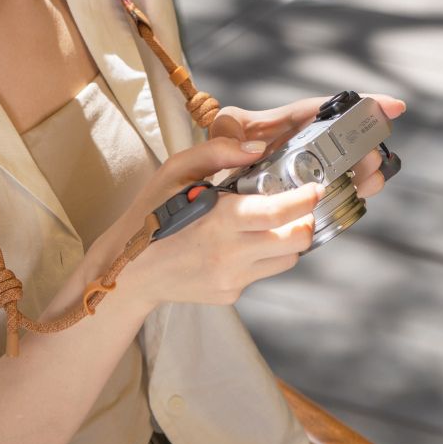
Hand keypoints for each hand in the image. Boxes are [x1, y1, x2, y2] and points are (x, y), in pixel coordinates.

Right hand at [90, 137, 318, 310]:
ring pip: (286, 259)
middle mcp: (230, 253)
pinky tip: (236, 243)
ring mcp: (232, 279)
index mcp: (220, 219)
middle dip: (303, 220)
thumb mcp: (175, 170)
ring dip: (285, 239)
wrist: (129, 269)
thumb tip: (257, 148)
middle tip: (296, 206)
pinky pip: (262, 272)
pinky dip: (261, 255)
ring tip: (263, 224)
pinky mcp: (230, 295)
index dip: (305, 199)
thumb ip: (218, 152)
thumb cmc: (152, 213)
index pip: (280, 212)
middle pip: (297, 240)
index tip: (314, 188)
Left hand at [208, 92, 406, 199]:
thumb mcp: (220, 132)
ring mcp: (306, 166)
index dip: (360, 103)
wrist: (212, 182)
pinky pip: (335, 188)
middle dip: (366, 145)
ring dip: (363, 170)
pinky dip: (351, 192)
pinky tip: (358, 196)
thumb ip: (225, 135)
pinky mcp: (306, 189)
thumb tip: (252, 151)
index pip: (325, 108)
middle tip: (375, 158)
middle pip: (344, 138)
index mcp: (285, 121)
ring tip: (369, 179)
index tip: (393, 105)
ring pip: (346, 164)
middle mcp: (302, 141)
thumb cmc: (219, 147)